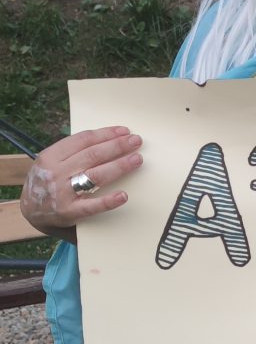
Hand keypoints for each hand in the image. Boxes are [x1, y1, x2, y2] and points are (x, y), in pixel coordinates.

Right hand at [20, 127, 142, 233]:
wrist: (29, 211)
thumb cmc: (46, 182)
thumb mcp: (50, 161)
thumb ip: (71, 152)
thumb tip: (105, 139)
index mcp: (51, 155)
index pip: (83, 139)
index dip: (106, 134)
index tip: (124, 131)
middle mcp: (56, 172)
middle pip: (93, 155)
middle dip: (117, 146)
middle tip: (136, 141)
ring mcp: (62, 192)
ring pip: (96, 176)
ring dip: (119, 166)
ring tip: (137, 159)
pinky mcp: (69, 212)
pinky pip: (92, 206)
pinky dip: (108, 200)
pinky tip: (123, 195)